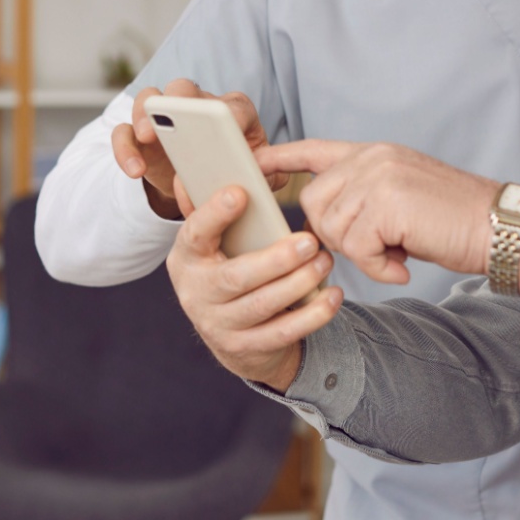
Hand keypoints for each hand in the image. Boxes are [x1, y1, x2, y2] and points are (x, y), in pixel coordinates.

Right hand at [112, 80, 279, 218]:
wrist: (203, 185)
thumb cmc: (234, 174)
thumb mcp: (257, 177)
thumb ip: (266, 175)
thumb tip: (261, 175)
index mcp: (233, 111)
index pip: (233, 104)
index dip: (229, 114)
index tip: (227, 131)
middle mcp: (195, 104)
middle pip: (184, 88)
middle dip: (179, 101)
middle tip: (178, 119)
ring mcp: (163, 116)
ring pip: (148, 98)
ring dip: (145, 114)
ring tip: (148, 139)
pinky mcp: (138, 136)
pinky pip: (123, 132)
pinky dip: (125, 148)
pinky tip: (134, 171)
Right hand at [166, 185, 341, 390]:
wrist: (231, 335)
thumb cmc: (230, 270)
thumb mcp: (216, 244)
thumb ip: (219, 212)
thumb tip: (222, 172)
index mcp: (187, 258)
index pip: (194, 233)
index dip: (214, 214)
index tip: (241, 193)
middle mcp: (196, 293)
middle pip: (236, 277)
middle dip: (276, 259)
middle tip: (309, 240)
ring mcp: (218, 324)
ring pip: (262, 305)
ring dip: (299, 283)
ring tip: (324, 260)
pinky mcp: (244, 348)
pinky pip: (283, 332)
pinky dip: (312, 315)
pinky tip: (333, 295)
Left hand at [258, 140, 500, 285]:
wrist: (498, 227)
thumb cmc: (455, 221)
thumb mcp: (402, 196)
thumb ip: (365, 198)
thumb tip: (327, 224)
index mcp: (374, 153)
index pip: (315, 149)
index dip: (281, 158)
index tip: (255, 164)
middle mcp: (373, 158)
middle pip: (315, 202)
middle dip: (335, 236)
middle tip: (376, 248)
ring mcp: (379, 176)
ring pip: (333, 228)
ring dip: (362, 254)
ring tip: (396, 253)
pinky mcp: (387, 203)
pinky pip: (356, 248)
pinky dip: (377, 267)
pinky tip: (403, 265)